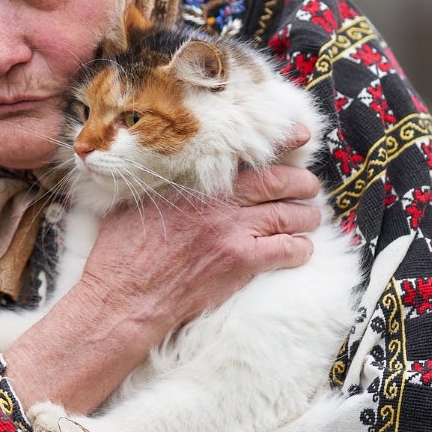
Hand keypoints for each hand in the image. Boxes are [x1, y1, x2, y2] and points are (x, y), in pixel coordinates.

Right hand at [79, 123, 322, 333]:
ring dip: (306, 216)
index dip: (280, 143)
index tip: (300, 134)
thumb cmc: (121, 253)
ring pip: (288, 215)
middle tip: (310, 186)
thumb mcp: (133, 202)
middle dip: (302, 182)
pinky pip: (286, 250)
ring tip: (310, 217)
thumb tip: (163, 170)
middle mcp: (218, 201)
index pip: (247, 155)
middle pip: (278, 182)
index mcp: (194, 182)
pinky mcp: (241, 262)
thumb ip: (159, 184)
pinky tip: (302, 249)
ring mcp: (233, 231)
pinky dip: (300, 248)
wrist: (124, 297)